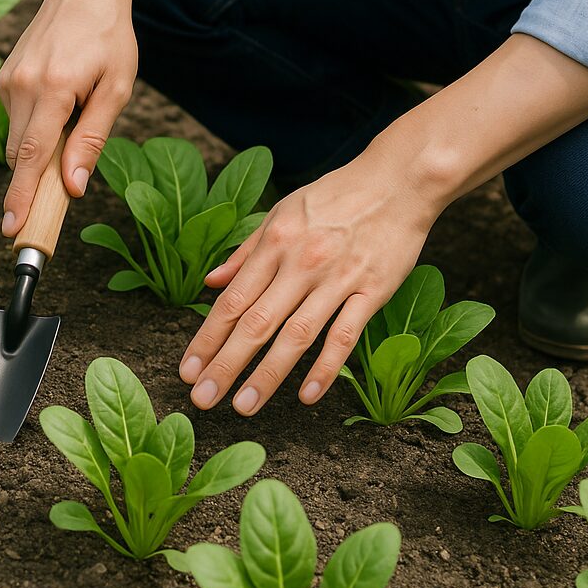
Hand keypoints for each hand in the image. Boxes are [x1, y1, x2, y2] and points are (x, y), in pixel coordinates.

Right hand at [0, 0, 137, 236]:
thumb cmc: (109, 37)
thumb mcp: (116, 89)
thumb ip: (91, 140)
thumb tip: (72, 185)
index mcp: (53, 87)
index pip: (30, 155)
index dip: (21, 196)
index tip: (12, 228)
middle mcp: (21, 84)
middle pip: (18, 155)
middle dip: (33, 181)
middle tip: (61, 192)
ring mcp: (7, 79)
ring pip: (16, 139)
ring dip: (39, 149)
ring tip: (74, 118)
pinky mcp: (3, 76)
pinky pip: (16, 120)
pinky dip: (34, 127)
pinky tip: (60, 104)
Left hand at [179, 150, 444, 414]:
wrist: (399, 181)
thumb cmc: (335, 196)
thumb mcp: (282, 212)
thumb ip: (246, 251)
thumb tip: (210, 282)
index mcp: (274, 242)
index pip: (232, 300)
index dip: (206, 338)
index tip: (187, 370)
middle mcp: (301, 262)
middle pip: (256, 323)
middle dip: (225, 364)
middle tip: (201, 399)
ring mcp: (338, 279)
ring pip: (296, 335)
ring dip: (267, 374)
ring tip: (244, 406)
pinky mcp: (373, 291)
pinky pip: (345, 335)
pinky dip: (326, 367)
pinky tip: (306, 396)